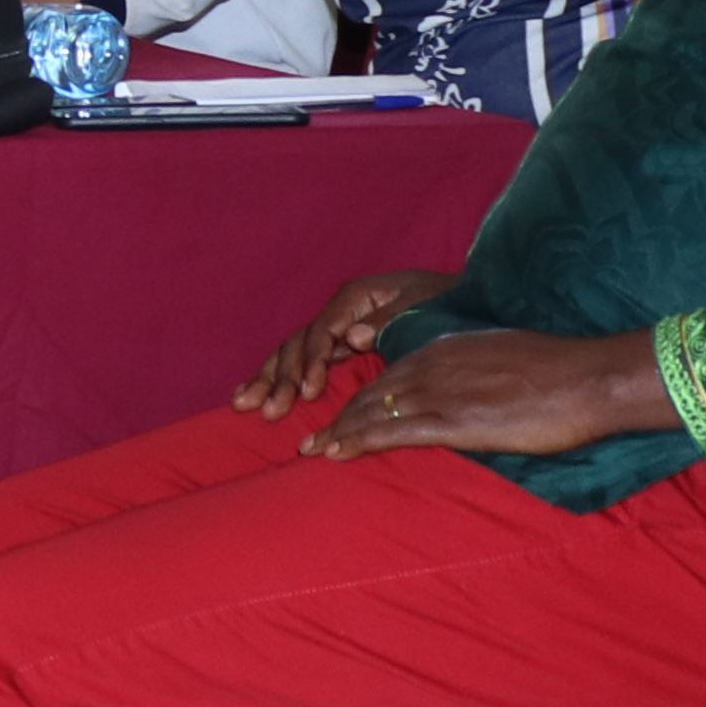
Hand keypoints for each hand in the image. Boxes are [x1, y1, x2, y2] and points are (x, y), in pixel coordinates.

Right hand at [242, 268, 460, 417]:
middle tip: (268, 409)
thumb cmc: (444, 300)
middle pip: (297, 343)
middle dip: (278, 377)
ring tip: (245, 404)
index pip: (322, 332)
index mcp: (353, 297)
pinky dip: (278, 376)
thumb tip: (348, 337)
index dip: (311, 362)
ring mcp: (334, 326)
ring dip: (268, 379)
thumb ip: (385, 321)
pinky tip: (253, 392)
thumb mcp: (420, 305)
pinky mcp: (338, 342)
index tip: (308, 392)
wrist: (460, 297)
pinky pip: (302, 359)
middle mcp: (336, 311)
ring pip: (291, 352)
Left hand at [311, 325, 666, 459]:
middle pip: (371, 393)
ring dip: (338, 432)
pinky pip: (390, 431)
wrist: (587, 378)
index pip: (390, 375)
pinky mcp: (451, 420)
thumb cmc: (560, 373)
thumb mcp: (505, 360)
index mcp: (447, 350)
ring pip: (371, 411)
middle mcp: (433, 366)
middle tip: (311, 438)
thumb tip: (474, 393)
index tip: (341, 414)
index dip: (361, 397)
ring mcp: (439, 392)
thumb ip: (478, 374)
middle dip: (338, 416)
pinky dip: (357, 442)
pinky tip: (336, 453)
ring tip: (312, 451)